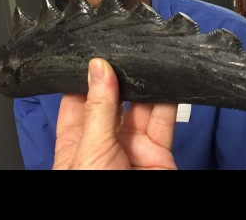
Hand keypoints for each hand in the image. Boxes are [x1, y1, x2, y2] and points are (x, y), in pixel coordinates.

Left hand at [53, 58, 176, 169]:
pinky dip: (169, 101)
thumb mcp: (90, 150)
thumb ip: (98, 109)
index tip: (95, 54)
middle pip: (113, 100)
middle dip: (120, 77)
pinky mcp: (159, 151)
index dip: (85, 78)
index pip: (77, 101)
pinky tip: (168, 83)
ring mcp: (133, 145)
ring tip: (148, 62)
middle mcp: (105, 140)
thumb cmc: (93, 194)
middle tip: (125, 52)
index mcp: (77, 142)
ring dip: (146, 86)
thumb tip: (98, 68)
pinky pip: (164, 121)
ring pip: (141, 107)